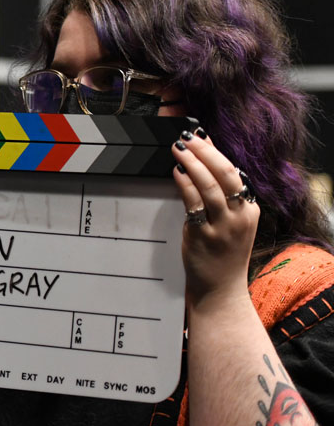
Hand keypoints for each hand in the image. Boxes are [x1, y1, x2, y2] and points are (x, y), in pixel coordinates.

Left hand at [171, 128, 259, 307]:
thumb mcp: (231, 223)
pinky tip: (176, 173)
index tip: (200, 136)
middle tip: (187, 137)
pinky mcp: (205, 236)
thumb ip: (220, 197)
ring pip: (210, 186)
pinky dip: (185, 184)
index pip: (234, 172)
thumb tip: (201, 164)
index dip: (215, 151)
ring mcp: (224, 227)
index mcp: (249, 209)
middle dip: (205, 151)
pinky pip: (194, 204)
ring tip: (178, 149)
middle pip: (226, 174)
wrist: (220, 289)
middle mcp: (240, 216)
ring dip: (193, 163)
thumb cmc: (221, 253)